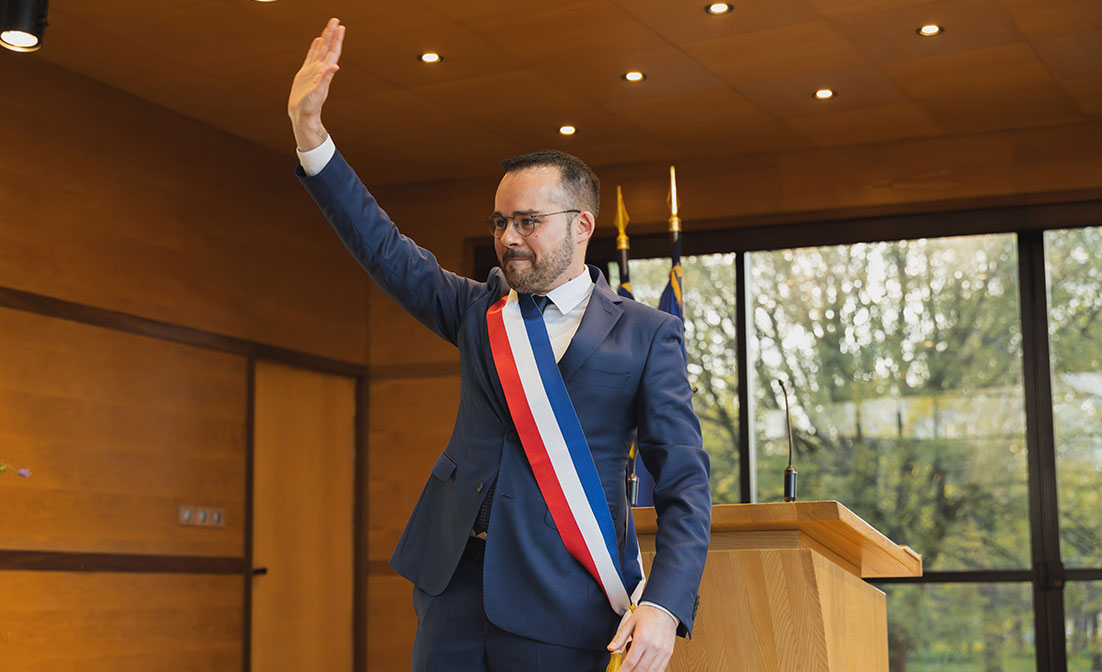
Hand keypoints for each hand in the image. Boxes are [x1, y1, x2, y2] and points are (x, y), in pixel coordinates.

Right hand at [288, 17, 344, 151]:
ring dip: (325, 38)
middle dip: (332, 34)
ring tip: (329, 28)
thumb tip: (334, 66)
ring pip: (320, 50)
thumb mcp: (318, 91)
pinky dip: (314, 47)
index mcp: (324, 71)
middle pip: (327, 47)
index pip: (332, 51)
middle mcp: (320, 68)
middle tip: (335, 20)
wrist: (302, 114)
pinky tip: (317, 41)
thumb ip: (325, 78)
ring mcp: (313, 70)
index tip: (341, 27)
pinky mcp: (305, 73)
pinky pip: (311, 56)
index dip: (337, 39)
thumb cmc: (310, 106)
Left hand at [607, 605, 676, 671]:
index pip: (630, 662)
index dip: (622, 671)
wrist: (664, 609)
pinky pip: (660, 669)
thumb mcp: (630, 622)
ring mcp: (662, 651)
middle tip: (624, 671)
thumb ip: (620, 637)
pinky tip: (645, 670)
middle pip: (640, 669)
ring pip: (650, 671)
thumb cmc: (648, 614)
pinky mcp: (668, 653)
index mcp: (642, 638)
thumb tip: (611, 648)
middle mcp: (654, 646)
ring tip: (633, 668)